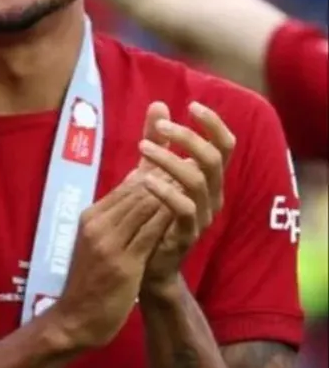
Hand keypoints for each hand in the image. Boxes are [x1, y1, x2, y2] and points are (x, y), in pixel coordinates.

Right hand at [48, 105, 179, 349]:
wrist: (76, 318)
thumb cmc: (92, 280)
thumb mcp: (99, 240)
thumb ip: (119, 213)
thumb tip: (138, 184)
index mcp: (92, 216)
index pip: (128, 184)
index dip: (156, 168)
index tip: (179, 154)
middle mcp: (98, 223)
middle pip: (137, 188)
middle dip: (167, 172)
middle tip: (195, 156)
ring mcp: (108, 242)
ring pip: (145, 205)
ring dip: (172, 189)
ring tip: (196, 176)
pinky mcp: (122, 262)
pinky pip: (150, 232)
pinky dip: (168, 216)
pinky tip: (187, 208)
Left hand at [138, 101, 234, 297]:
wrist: (147, 263)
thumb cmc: (151, 212)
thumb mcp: (152, 170)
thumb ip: (157, 140)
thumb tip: (159, 104)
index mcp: (209, 178)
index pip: (224, 146)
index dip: (214, 124)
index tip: (192, 105)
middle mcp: (212, 195)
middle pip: (213, 158)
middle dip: (187, 137)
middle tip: (159, 127)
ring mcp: (202, 216)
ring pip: (197, 180)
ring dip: (170, 159)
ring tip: (143, 147)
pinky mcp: (187, 234)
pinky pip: (184, 209)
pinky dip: (165, 191)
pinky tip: (145, 180)